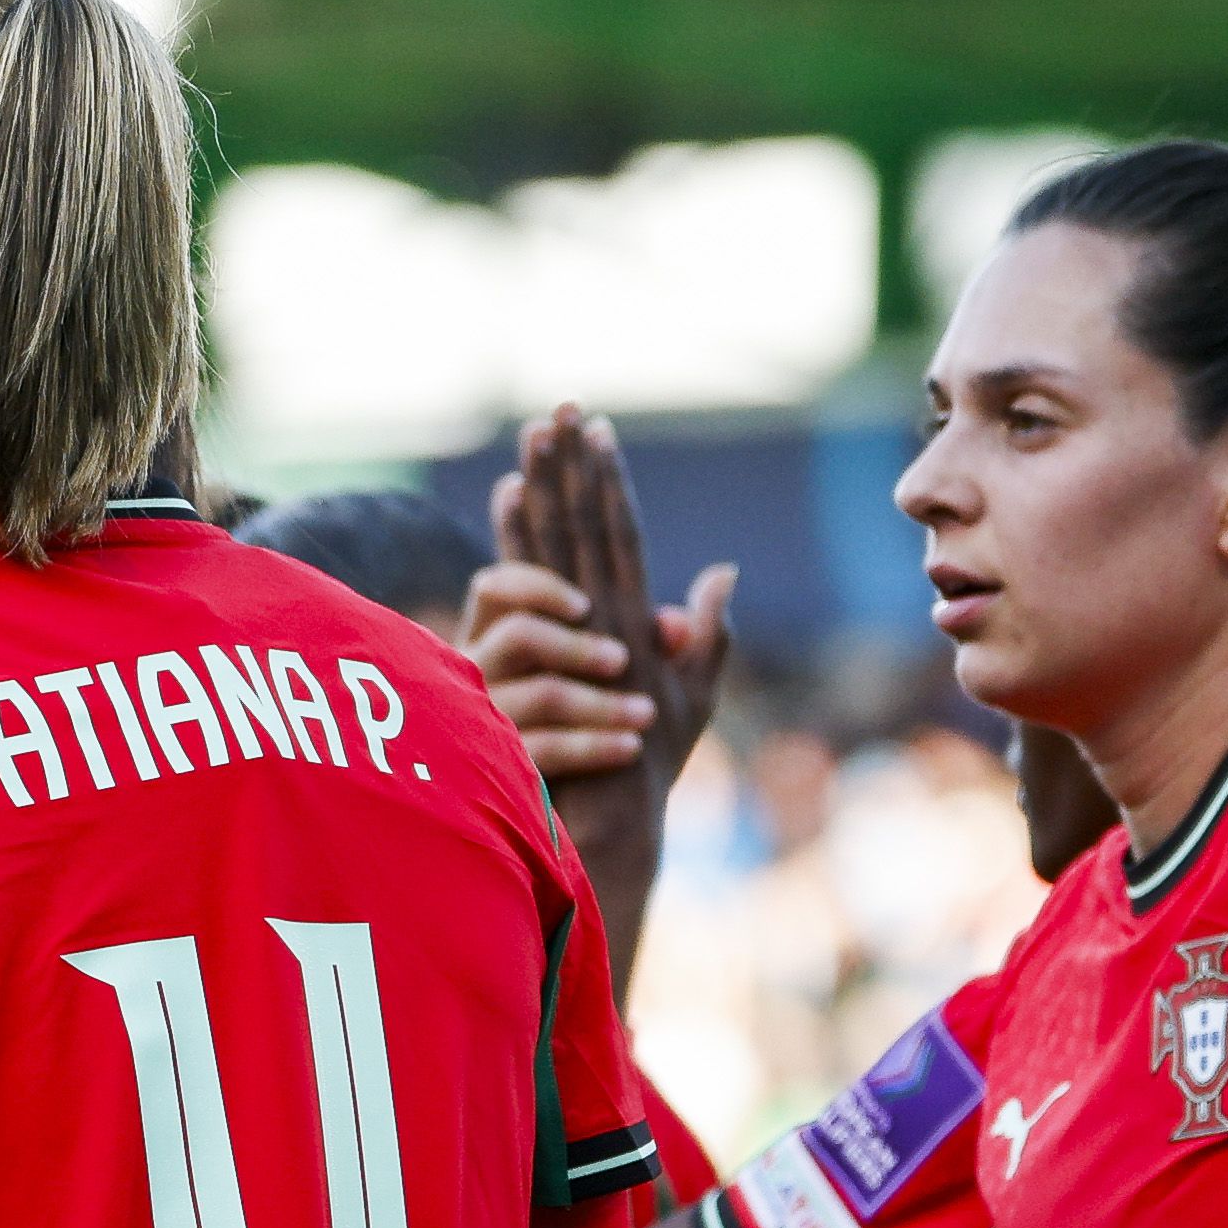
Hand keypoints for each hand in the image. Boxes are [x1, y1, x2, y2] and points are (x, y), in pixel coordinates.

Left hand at [469, 408, 730, 789]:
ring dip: (548, 484)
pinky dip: (519, 536)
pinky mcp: (555, 656)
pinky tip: (506, 492)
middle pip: (588, 523)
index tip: (597, 430)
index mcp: (638, 621)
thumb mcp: (689, 700)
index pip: (620, 534)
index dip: (607, 481)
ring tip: (535, 431)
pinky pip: (531, 585)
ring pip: (562, 542)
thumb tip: (722, 573)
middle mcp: (609, 616)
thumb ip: (706, 636)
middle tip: (560, 406)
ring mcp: (581, 634)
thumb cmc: (649, 770)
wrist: (614, 821)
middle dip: (574, 464)